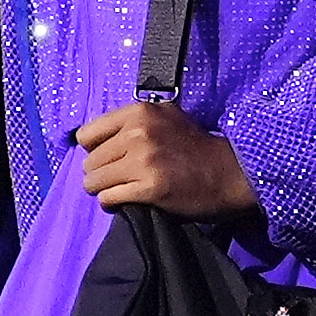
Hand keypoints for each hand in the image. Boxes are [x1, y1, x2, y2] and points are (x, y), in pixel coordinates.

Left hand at [78, 100, 260, 218]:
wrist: (228, 172)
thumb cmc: (195, 147)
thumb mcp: (166, 117)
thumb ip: (134, 121)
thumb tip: (97, 137)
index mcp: (140, 112)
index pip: (86, 134)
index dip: (94, 149)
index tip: (107, 158)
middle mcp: (138, 133)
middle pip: (90, 161)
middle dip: (99, 173)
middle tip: (116, 179)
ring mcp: (143, 160)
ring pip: (94, 181)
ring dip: (103, 189)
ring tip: (119, 191)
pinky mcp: (149, 188)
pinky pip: (108, 198)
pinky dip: (112, 203)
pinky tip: (126, 201)